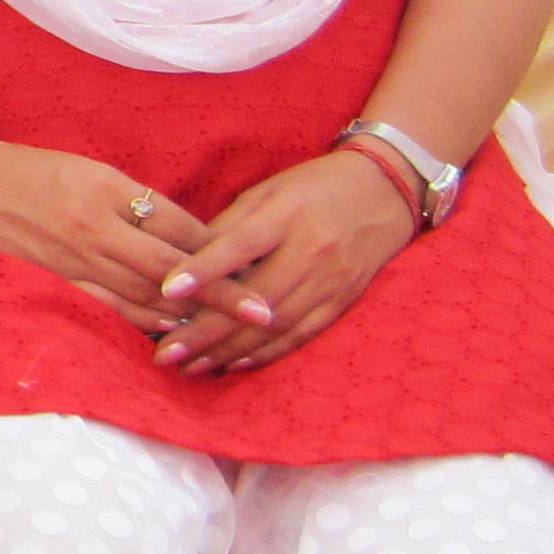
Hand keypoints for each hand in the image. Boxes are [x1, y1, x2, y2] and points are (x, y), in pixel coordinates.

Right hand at [0, 99, 250, 332]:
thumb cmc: (30, 170)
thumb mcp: (88, 169)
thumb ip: (135, 200)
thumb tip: (187, 235)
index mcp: (108, 190)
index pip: (177, 225)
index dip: (221, 249)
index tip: (260, 264)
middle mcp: (96, 228)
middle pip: (172, 268)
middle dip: (221, 292)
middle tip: (264, 312)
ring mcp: (75, 261)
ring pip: (144, 296)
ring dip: (190, 317)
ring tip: (230, 334)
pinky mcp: (58, 281)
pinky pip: (108, 309)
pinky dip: (143, 325)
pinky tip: (170, 340)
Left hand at [146, 148, 413, 372]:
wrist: (386, 191)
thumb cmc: (313, 186)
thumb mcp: (269, 190)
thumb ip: (230, 226)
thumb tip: (185, 262)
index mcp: (288, 214)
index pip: (241, 246)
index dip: (204, 270)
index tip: (166, 291)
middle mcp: (313, 251)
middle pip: (255, 299)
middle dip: (208, 331)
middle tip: (167, 352)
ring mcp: (331, 281)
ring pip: (275, 326)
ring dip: (230, 351)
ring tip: (191, 367)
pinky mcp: (342, 302)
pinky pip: (300, 335)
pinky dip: (266, 353)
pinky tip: (234, 364)